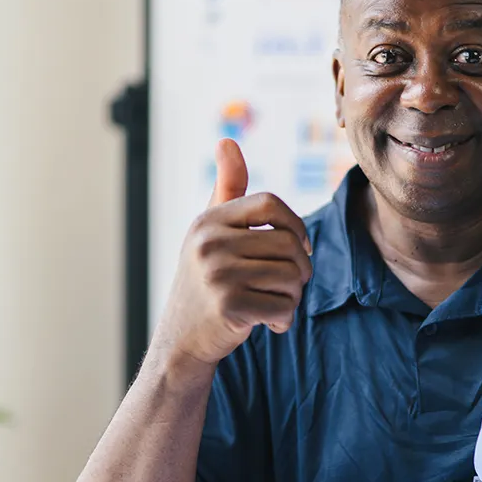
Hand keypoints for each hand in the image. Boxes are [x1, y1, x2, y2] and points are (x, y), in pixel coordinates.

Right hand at [153, 139, 312, 372]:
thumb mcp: (209, 233)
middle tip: (289, 286)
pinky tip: (271, 324)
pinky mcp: (228, 307)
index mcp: (208, 221)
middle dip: (300, 269)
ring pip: (290, 276)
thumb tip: (227, 141)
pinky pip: (283, 306)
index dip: (296, 225)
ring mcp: (216, 275)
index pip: (270, 204)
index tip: (298, 247)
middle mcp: (209, 243)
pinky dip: (285, 319)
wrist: (181, 341)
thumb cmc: (205, 282)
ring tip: (277, 304)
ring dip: (293, 296)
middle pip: (288, 243)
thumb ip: (226, 189)